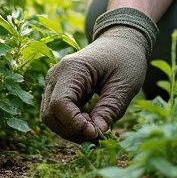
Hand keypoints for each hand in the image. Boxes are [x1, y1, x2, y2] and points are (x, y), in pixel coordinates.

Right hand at [40, 27, 147, 142]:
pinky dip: (71, 124)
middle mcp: (57, 75)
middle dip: (72, 131)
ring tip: (96, 129)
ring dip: (71, 130)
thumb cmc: (125, 59)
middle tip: (98, 134)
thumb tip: (96, 133)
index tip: (96, 133)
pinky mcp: (59, 90)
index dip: (74, 124)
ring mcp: (55, 82)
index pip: (60, 104)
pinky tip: (91, 123)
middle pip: (50, 114)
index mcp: (72, 69)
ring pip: (50, 117)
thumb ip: (110, 109)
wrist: (122, 43)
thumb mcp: (125, 85)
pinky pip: (57, 114)